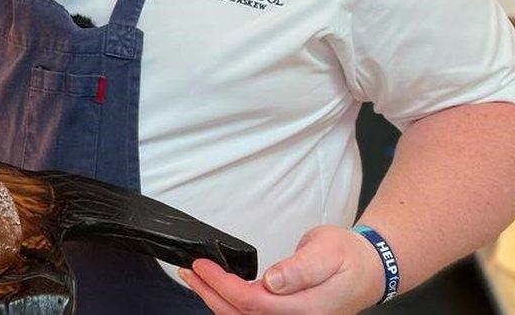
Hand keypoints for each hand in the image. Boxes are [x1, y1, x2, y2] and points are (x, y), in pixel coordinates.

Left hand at [178, 225, 384, 313]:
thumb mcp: (327, 251)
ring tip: (195, 279)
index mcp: (308, 309)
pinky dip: (230, 303)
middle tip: (189, 271)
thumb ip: (300, 268)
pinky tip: (217, 290)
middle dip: (211, 294)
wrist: (370, 269)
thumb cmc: (349, 256)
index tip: (203, 266)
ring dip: (216, 300)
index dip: (224, 286)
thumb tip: (273, 281)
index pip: (254, 303)